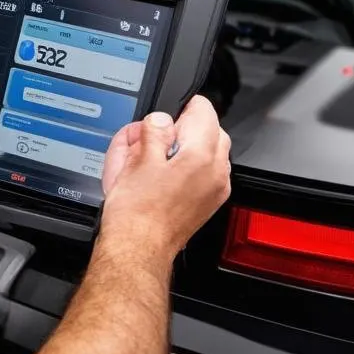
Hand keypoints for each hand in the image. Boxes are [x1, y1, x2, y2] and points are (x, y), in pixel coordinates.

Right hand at [99, 96, 230, 261]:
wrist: (139, 247)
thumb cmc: (137, 211)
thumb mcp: (138, 158)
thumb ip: (155, 130)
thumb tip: (161, 119)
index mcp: (201, 156)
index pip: (205, 110)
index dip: (181, 106)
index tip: (165, 112)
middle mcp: (216, 172)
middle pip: (211, 130)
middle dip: (185, 127)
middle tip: (156, 135)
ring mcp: (216, 190)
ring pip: (209, 152)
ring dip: (187, 147)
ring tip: (158, 158)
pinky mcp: (208, 203)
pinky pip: (205, 173)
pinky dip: (188, 167)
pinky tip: (164, 176)